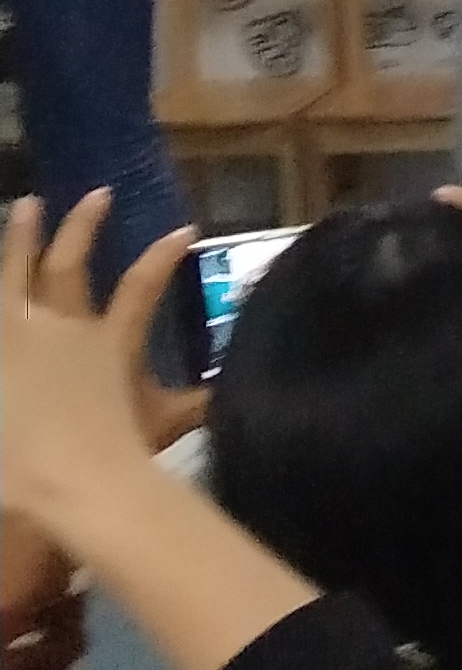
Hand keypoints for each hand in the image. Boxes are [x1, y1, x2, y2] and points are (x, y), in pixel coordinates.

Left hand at [0, 194, 197, 554]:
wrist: (62, 475)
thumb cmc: (117, 451)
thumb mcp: (163, 426)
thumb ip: (193, 405)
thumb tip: (231, 393)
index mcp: (108, 342)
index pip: (142, 287)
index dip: (163, 256)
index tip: (183, 230)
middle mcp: (60, 329)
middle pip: (69, 267)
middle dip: (82, 227)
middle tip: (95, 194)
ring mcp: (16, 340)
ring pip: (14, 278)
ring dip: (20, 241)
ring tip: (25, 209)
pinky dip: (2, 285)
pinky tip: (0, 274)